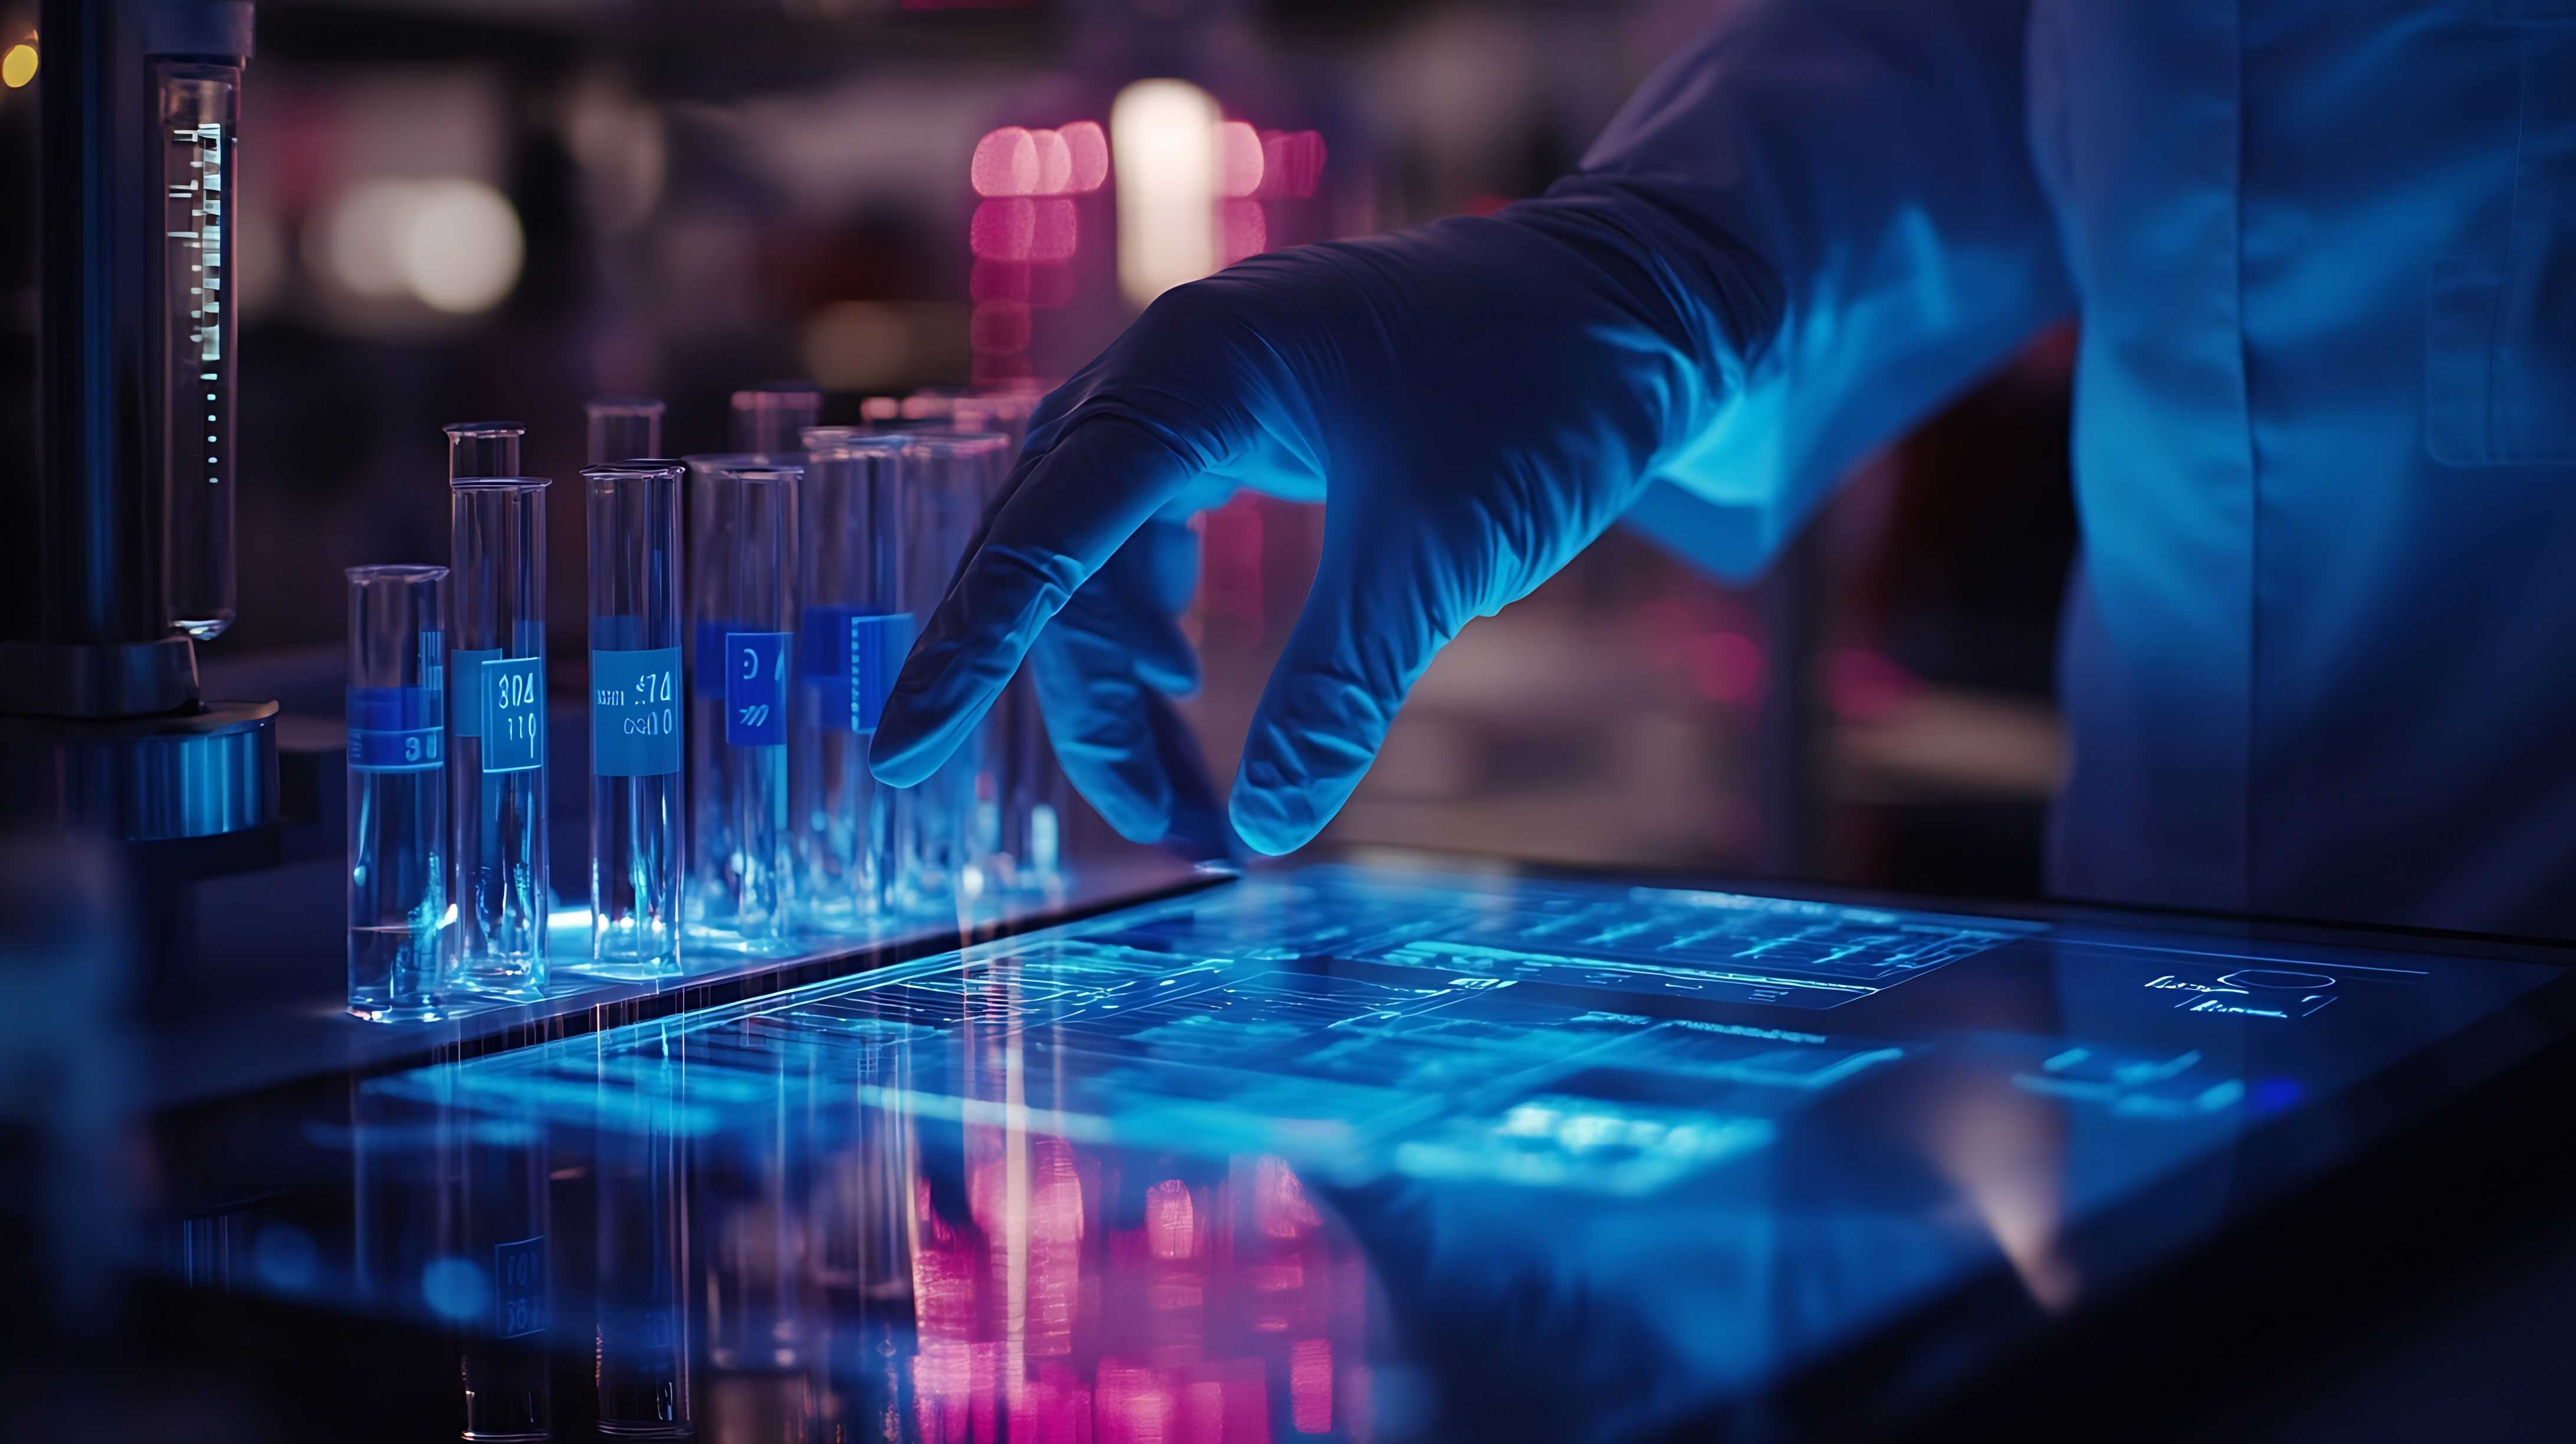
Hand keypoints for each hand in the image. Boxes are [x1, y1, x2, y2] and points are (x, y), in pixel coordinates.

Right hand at [869, 202, 1728, 853]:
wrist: (1645, 301)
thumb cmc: (1546, 390)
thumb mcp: (1439, 555)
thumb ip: (1339, 690)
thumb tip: (1267, 830)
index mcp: (1194, 373)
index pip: (1041, 528)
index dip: (966, 650)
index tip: (900, 754)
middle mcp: (1173, 373)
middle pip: (1060, 556)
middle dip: (1086, 703)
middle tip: (1161, 828)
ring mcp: (1205, 395)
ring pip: (1105, 557)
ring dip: (1130, 685)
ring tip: (1193, 801)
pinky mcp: (1247, 425)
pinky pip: (1153, 535)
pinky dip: (1155, 624)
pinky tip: (1183, 683)